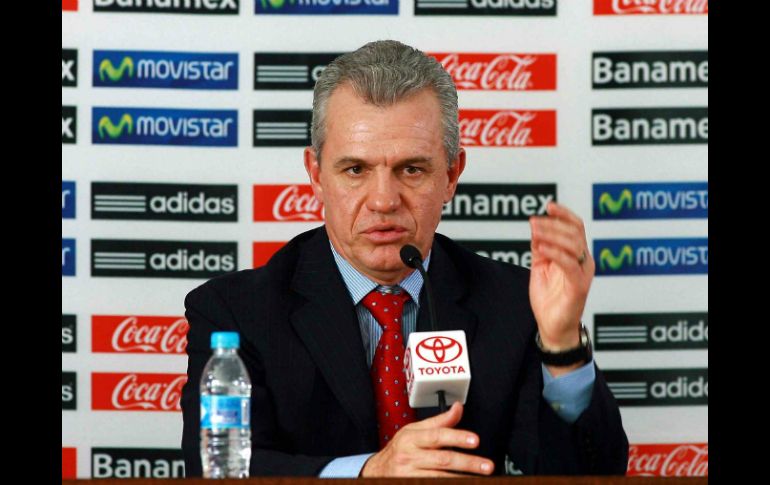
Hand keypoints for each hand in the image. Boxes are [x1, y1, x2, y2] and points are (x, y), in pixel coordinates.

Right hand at [360, 402, 494, 476]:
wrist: (376, 472)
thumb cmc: (399, 450)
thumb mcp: (414, 430)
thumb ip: (439, 421)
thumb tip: (458, 408)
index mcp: (411, 438)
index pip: (437, 436)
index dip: (457, 438)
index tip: (475, 440)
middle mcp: (409, 457)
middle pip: (443, 460)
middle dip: (468, 463)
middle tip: (486, 466)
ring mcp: (409, 475)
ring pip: (441, 477)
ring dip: (462, 478)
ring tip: (479, 478)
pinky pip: (433, 484)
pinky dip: (449, 484)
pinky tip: (461, 482)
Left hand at [529, 202, 594, 351]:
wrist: (553, 327)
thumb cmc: (550, 299)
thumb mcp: (540, 267)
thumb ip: (540, 248)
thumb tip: (535, 227)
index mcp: (576, 255)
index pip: (576, 227)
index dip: (564, 214)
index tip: (549, 205)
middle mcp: (583, 261)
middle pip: (574, 232)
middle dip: (553, 223)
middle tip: (534, 222)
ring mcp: (582, 273)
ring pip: (573, 244)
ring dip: (552, 234)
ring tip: (535, 231)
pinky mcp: (578, 286)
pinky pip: (569, 264)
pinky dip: (554, 253)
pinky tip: (540, 248)